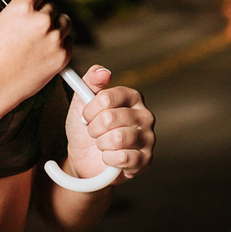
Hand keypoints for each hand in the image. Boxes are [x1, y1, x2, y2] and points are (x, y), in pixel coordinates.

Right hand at [0, 0, 71, 134]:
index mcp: (22, 7)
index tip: (32, 2)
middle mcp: (41, 21)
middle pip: (52, 6)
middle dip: (41, 14)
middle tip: (26, 30)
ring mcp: (54, 40)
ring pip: (64, 23)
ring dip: (54, 27)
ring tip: (36, 40)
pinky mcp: (62, 58)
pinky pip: (69, 42)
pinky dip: (60, 45)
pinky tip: (42, 52)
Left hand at [63, 66, 154, 182]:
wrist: (84, 158)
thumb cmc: (86, 128)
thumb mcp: (82, 101)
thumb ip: (90, 81)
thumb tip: (102, 71)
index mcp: (132, 97)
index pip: (107, 98)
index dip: (89, 110)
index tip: (85, 117)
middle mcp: (145, 115)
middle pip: (109, 118)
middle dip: (93, 129)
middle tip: (93, 133)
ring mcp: (148, 138)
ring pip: (117, 138)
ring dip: (101, 144)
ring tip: (102, 144)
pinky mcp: (146, 160)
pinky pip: (123, 158)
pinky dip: (108, 159)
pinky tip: (109, 157)